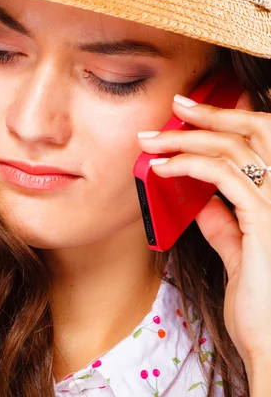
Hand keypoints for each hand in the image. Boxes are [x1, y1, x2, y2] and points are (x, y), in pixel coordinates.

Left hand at [137, 91, 270, 382]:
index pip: (264, 140)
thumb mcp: (241, 255)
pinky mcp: (265, 219)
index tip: (195, 112)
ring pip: (234, 147)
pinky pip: (222, 174)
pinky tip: (162, 167)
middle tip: (176, 105)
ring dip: (187, 137)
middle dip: (214, 112)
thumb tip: (203, 199)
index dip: (232, 119)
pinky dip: (187, 164)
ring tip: (153, 139)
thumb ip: (226, 224)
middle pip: (257, 129)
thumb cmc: (262, 307)